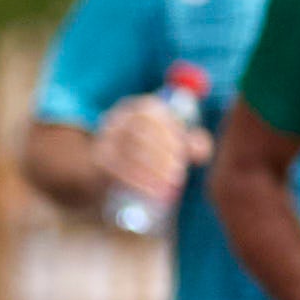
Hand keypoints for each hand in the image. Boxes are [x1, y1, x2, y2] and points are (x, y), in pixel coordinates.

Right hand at [96, 95, 207, 209]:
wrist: (108, 169)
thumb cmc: (150, 152)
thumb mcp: (171, 143)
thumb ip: (190, 143)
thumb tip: (201, 151)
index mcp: (139, 108)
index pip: (151, 115)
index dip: (168, 135)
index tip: (181, 156)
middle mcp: (119, 119)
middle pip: (139, 133)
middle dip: (161, 157)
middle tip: (177, 175)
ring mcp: (105, 139)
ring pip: (127, 152)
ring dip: (151, 171)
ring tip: (167, 186)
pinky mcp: (98, 161)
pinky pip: (115, 170)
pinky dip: (136, 181)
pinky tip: (151, 192)